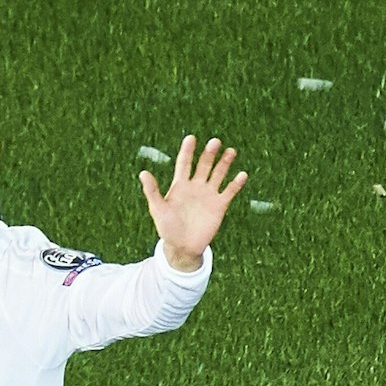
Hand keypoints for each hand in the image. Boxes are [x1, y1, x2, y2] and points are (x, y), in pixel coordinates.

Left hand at [141, 135, 248, 271]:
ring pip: (218, 174)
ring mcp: (208, 195)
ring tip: (231, 151)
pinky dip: (236, 183)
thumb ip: (152, 191)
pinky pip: (229, 191)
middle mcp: (196, 186)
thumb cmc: (167, 228)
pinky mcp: (219, 205)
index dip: (187, 150)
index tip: (191, 138)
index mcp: (180, 185)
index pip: (184, 163)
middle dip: (209, 153)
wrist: (183, 247)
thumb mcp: (157, 209)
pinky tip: (242, 174)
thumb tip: (143, 172)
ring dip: (224, 163)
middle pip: (204, 165)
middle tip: (215, 142)